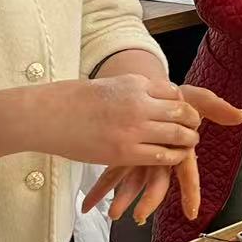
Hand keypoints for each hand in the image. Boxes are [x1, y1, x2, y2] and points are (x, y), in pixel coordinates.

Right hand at [42, 74, 207, 167]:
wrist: (46, 115)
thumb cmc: (73, 100)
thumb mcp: (109, 85)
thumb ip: (133, 91)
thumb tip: (153, 98)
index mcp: (134, 83)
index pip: (175, 93)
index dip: (183, 104)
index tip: (185, 111)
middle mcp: (138, 104)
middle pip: (182, 113)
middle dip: (193, 122)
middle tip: (195, 128)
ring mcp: (133, 129)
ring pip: (177, 135)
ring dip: (188, 141)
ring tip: (189, 144)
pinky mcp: (124, 152)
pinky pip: (161, 156)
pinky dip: (173, 158)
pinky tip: (173, 158)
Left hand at [79, 84, 241, 221]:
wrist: (149, 93)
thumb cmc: (173, 99)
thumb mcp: (195, 98)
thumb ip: (216, 107)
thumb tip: (241, 115)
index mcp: (177, 149)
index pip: (186, 172)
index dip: (191, 192)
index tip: (191, 211)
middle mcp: (158, 157)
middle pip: (155, 182)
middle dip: (148, 200)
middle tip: (139, 216)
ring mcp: (139, 157)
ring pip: (131, 182)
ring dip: (121, 199)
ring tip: (112, 213)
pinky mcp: (121, 154)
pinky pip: (109, 175)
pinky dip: (98, 190)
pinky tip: (87, 205)